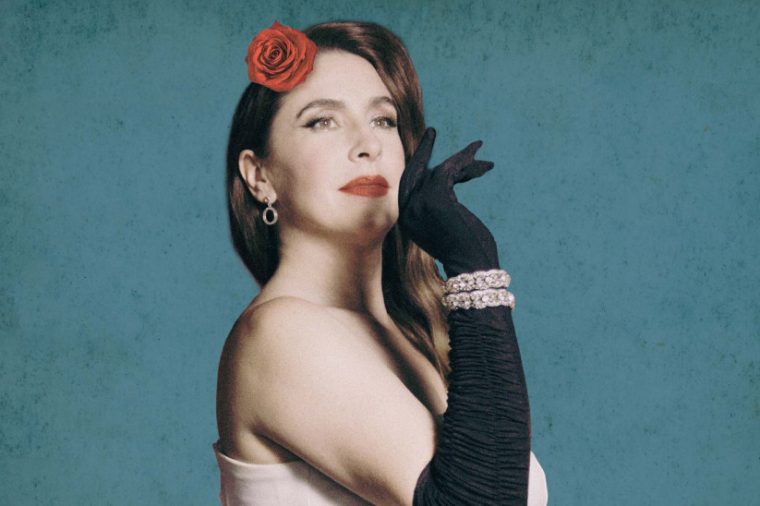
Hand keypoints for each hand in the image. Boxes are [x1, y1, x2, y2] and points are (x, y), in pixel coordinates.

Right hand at [397, 127, 500, 276]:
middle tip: (432, 131)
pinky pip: (450, 171)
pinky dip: (466, 163)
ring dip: (462, 161)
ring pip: (438, 170)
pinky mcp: (437, 198)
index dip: (417, 166)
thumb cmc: (466, 252)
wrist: (473, 267)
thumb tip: (444, 179)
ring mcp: (420, 205)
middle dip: (424, 150)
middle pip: (414, 172)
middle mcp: (408, 212)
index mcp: (407, 221)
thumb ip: (437, 206)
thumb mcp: (445, 226)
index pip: (408, 186)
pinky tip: (483, 164)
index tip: (427, 151)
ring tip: (477, 149)